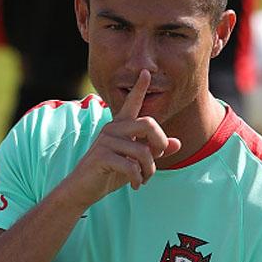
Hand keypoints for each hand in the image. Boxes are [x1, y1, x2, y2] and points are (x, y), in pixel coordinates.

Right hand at [68, 69, 181, 205]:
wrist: (83, 189)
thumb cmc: (110, 173)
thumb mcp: (136, 162)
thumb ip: (155, 151)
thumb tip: (178, 143)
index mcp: (121, 125)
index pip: (132, 102)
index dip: (140, 87)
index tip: (146, 72)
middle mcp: (112, 128)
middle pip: (148, 124)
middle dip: (160, 143)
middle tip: (158, 158)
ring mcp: (105, 141)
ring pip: (143, 151)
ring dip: (149, 170)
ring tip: (143, 179)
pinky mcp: (101, 156)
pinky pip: (131, 166)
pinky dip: (137, 178)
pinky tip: (135, 185)